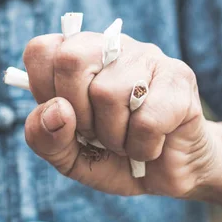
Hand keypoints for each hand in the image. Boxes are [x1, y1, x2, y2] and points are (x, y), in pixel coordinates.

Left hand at [22, 32, 215, 198]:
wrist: (167, 174)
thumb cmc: (112, 156)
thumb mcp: (66, 155)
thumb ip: (44, 136)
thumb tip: (56, 110)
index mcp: (78, 55)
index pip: (41, 50)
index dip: (43, 90)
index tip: (64, 115)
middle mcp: (111, 47)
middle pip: (70, 59)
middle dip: (77, 112)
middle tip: (95, 132)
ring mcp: (148, 57)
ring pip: (108, 92)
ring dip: (113, 136)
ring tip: (125, 141)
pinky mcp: (180, 78)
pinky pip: (147, 119)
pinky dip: (142, 147)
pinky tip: (151, 145)